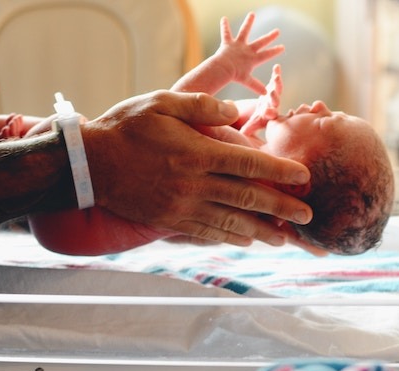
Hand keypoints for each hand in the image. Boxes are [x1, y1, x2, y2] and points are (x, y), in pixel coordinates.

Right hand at [82, 90, 311, 247]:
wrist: (89, 164)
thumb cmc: (125, 127)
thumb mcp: (161, 102)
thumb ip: (202, 106)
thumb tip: (236, 112)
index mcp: (196, 153)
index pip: (248, 164)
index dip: (280, 171)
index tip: (304, 178)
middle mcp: (193, 184)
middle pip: (247, 198)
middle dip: (282, 208)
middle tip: (309, 216)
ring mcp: (181, 206)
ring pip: (230, 222)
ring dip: (262, 231)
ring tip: (284, 238)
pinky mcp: (168, 220)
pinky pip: (205, 233)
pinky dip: (229, 238)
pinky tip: (245, 241)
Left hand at [214, 13, 284, 94]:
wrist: (224, 69)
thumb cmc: (235, 76)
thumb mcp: (247, 81)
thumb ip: (256, 86)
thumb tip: (265, 94)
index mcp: (253, 59)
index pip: (267, 55)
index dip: (275, 51)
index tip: (282, 47)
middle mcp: (248, 50)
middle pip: (261, 42)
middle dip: (270, 37)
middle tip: (277, 31)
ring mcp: (239, 45)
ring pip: (245, 31)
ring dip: (248, 22)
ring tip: (252, 14)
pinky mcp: (229, 43)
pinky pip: (226, 33)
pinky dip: (224, 26)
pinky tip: (223, 18)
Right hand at [239, 64, 282, 142]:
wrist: (262, 113)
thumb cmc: (256, 120)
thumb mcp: (251, 126)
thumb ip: (248, 130)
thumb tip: (243, 136)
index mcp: (269, 115)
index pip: (270, 115)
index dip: (270, 113)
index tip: (268, 112)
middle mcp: (273, 105)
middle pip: (275, 101)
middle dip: (274, 97)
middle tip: (272, 93)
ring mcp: (274, 96)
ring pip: (277, 90)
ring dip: (276, 84)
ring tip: (276, 77)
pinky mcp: (273, 87)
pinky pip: (275, 80)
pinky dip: (276, 73)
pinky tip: (277, 67)